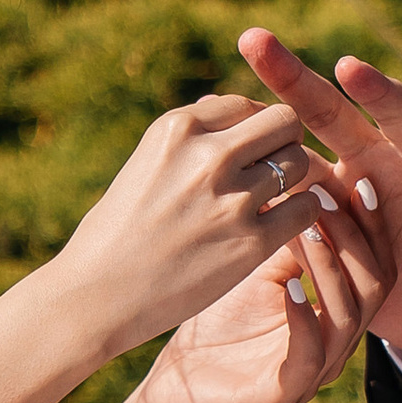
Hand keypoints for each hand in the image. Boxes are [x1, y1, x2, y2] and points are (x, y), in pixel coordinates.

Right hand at [59, 91, 315, 344]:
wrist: (94, 297)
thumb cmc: (114, 233)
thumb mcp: (145, 165)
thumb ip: (191, 139)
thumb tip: (234, 109)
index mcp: (177, 128)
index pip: (243, 105)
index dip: (250, 129)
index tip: (244, 153)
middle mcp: (208, 156)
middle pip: (284, 122)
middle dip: (283, 143)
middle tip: (271, 171)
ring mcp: (232, 200)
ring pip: (300, 163)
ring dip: (293, 180)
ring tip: (272, 201)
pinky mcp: (251, 243)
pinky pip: (307, 208)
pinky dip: (303, 214)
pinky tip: (282, 226)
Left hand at [138, 192, 393, 402]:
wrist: (175, 382)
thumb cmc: (218, 319)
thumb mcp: (260, 267)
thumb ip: (292, 235)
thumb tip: (311, 178)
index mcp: (341, 311)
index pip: (378, 263)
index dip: (374, 223)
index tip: (357, 180)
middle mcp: (339, 342)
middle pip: (377, 285)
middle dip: (354, 237)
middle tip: (323, 198)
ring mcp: (316, 372)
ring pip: (350, 316)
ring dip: (330, 267)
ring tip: (306, 229)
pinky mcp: (285, 394)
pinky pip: (311, 354)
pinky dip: (303, 315)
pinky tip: (288, 285)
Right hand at [238, 28, 401, 371]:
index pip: (401, 113)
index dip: (377, 93)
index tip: (349, 70)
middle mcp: (381, 163)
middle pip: (332, 114)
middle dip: (295, 79)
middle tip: (256, 41)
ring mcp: (349, 196)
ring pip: (301, 155)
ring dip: (267, 133)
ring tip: (224, 108)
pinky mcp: (327, 231)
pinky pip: (291, 209)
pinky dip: (265, 195)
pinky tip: (224, 180)